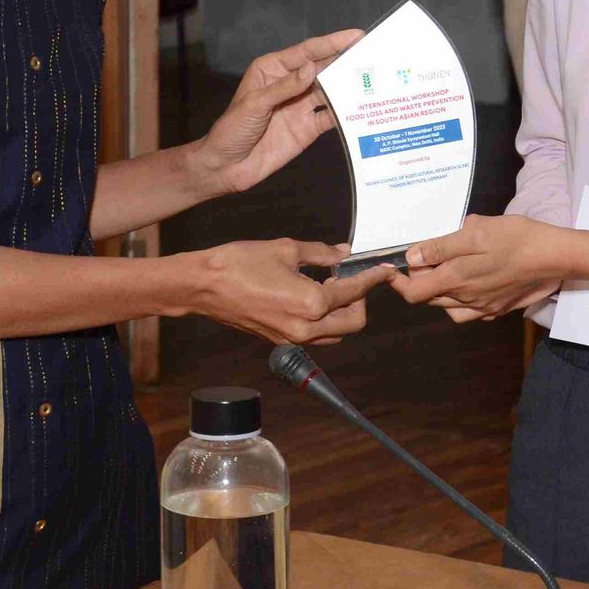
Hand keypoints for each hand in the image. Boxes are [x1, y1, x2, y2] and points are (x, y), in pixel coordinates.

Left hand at [188, 30, 361, 195]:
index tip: (356, 36)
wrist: (226, 167)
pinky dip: (347, 113)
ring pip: (331, 92)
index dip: (332, 43)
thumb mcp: (255, 104)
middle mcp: (291, 83)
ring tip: (376, 80)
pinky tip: (364, 108)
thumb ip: (285, 87)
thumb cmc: (232, 129)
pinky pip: (330, 117)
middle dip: (347, 62)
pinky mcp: (308, 128)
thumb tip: (312, 68)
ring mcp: (301, 106)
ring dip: (350, 87)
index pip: (307, 52)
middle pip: (323, 69)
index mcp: (273, 69)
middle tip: (375, 55)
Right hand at [189, 239, 395, 344]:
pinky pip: (316, 334)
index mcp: (312, 304)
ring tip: (334, 285)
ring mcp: (293, 339)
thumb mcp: (286, 249)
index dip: (373, 278)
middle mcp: (306, 328)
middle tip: (353, 276)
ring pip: (337, 333)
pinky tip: (316, 295)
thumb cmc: (240, 264)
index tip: (385, 269)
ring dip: (344, 312)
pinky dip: (325, 318)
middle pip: (354, 322)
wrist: (204, 287)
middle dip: (360, 299)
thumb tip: (342, 253)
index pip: (355, 292)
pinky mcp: (281, 340)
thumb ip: (321, 253)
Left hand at [391, 215, 588, 321]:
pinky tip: (468, 285)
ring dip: (440, 292)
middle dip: (421, 280)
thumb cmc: (515, 238)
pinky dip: (461, 302)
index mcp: (456, 279)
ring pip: (448, 307)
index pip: (414, 292)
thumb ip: (441, 248)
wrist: (555, 256)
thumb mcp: (476, 232)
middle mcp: (465, 298)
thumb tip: (412, 258)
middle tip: (427, 256)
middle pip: (429, 298)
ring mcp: (483, 307)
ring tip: (447, 269)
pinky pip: (469, 312)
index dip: (400, 281)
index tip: (397, 266)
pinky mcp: (498, 308)